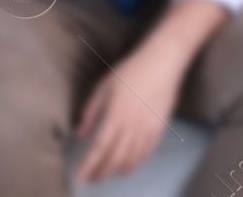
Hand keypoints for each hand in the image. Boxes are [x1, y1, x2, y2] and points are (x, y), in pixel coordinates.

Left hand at [73, 48, 183, 183]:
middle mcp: (132, 125)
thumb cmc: (130, 71)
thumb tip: (80, 134)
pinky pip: (147, 152)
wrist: (162, 63)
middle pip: (116, 158)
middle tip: (91, 179)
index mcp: (115, 114)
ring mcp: (148, 128)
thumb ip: (90, 112)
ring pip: (132, 158)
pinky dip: (136, 164)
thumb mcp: (103, 87)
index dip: (89, 165)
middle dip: (101, 172)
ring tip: (106, 175)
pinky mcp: (160, 127)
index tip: (79, 177)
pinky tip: (127, 167)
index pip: (100, 147)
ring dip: (118, 171)